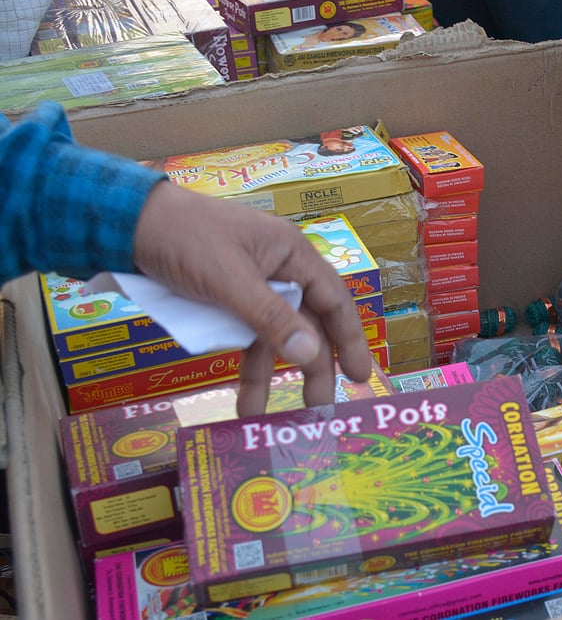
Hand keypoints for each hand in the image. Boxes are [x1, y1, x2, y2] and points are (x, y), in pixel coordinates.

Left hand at [132, 181, 373, 416]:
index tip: (359, 376)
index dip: (350, 339)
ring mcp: (251, 287)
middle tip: (319, 407)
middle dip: (312, 366)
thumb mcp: (230, 281)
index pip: (334, 301)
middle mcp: (279, 271)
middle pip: (306, 324)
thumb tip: (311, 356)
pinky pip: (242, 337)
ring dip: (269, 375)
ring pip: (271, 337)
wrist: (125, 222)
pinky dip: (243, 366)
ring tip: (267, 416)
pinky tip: (240, 398)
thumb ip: (271, 318)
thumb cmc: (185, 239)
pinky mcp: (224, 300)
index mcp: (292, 254)